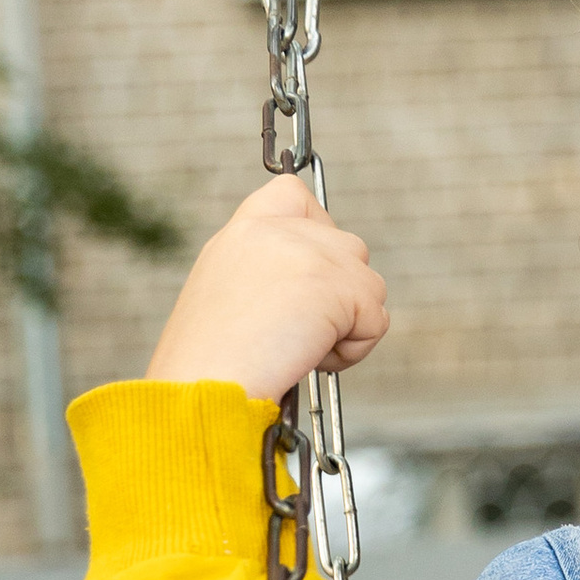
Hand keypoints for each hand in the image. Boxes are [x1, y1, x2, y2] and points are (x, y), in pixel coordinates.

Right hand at [145, 176, 388, 400]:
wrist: (203, 384)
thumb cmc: (209, 363)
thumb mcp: (226, 297)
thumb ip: (270, 276)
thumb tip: (318, 296)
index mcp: (243, 233)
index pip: (294, 195)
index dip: (317, 232)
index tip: (310, 277)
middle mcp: (276, 231)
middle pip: (349, 249)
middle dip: (339, 297)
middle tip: (297, 331)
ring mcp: (309, 253)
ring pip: (370, 285)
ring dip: (348, 327)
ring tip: (301, 348)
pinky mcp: (336, 285)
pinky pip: (376, 319)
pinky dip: (355, 350)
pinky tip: (312, 358)